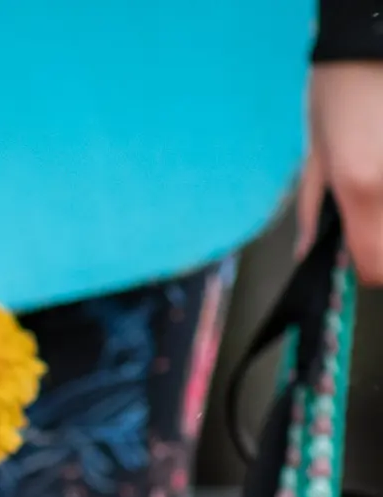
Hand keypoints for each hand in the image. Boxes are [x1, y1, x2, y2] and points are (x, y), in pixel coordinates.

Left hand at [298, 62, 382, 283]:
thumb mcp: (314, 155)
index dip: (364, 268)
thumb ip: (312, 210)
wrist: (370, 41)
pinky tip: (376, 161)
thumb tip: (307, 250)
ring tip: (369, 181)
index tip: (354, 257)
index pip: (376, 265)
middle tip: (364, 214)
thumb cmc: (338, 92)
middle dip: (380, 240)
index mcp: (360, 188)